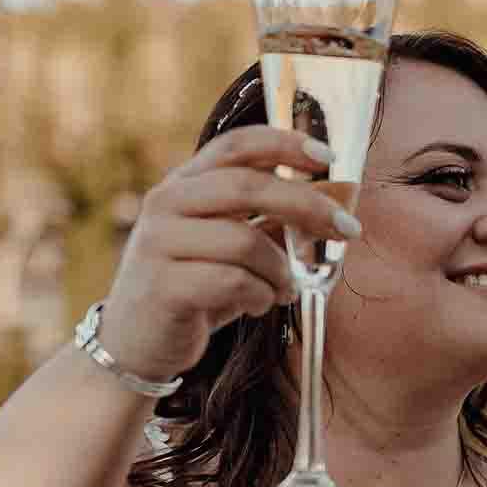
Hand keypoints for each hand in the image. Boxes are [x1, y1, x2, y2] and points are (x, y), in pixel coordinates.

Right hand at [95, 128, 354, 379]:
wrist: (138, 342)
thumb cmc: (196, 286)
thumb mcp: (233, 247)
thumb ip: (270, 221)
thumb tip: (334, 202)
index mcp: (185, 184)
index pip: (235, 146)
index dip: (284, 143)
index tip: (328, 157)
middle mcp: (166, 204)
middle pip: (247, 186)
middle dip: (308, 206)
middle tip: (348, 229)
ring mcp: (158, 243)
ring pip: (245, 241)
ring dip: (282, 269)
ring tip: (285, 289)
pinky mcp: (162, 285)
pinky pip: (233, 282)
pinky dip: (261, 296)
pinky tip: (259, 305)